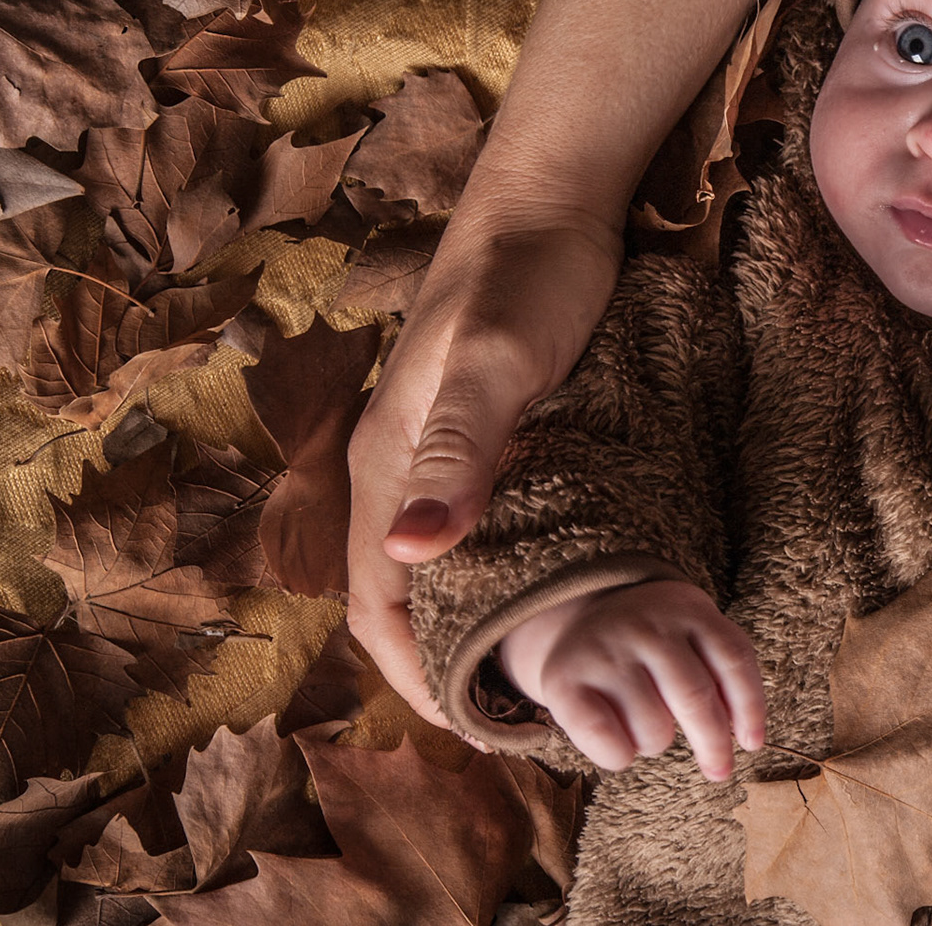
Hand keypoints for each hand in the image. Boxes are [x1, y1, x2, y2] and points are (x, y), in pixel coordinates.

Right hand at [346, 211, 624, 726]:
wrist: (551, 203)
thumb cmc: (523, 280)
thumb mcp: (495, 365)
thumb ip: (457, 454)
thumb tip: (407, 553)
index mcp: (385, 464)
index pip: (377, 602)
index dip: (413, 674)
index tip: (474, 728)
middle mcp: (402, 466)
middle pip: (403, 592)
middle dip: (445, 659)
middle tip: (522, 713)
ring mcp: (445, 450)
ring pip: (442, 561)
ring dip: (474, 617)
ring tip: (538, 666)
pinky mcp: (491, 432)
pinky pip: (480, 523)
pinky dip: (504, 569)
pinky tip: (554, 585)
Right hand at [498, 579, 766, 780]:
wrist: (581, 617)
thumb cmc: (654, 642)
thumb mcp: (693, 634)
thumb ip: (723, 671)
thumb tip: (745, 737)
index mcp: (688, 611)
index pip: (733, 659)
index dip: (750, 708)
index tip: (753, 746)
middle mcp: (647, 627)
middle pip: (695, 696)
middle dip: (713, 744)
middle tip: (719, 771)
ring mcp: (606, 652)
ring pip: (653, 727)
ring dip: (658, 743)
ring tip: (649, 727)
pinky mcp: (566, 681)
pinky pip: (608, 741)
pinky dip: (622, 757)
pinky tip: (623, 747)